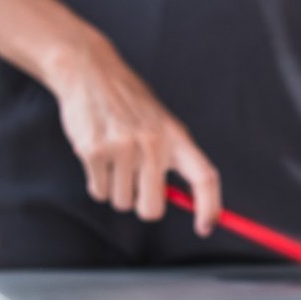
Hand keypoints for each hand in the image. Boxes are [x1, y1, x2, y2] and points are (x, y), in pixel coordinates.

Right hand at [42, 41, 219, 235]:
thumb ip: (173, 159)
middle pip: (152, 209)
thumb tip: (187, 202)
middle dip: (142, 205)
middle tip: (135, 183)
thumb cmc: (129, 104)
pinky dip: (97, 182)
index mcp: (176, 137)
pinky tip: (98, 155)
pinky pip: (99, 193)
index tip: (206, 227)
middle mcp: (153, 143)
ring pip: (122, 203)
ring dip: (116, 189)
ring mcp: (122, 148)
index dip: (210, 207)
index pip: (205, 178)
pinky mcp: (94, 151)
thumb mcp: (160, 124)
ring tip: (113, 157)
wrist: (91, 72)